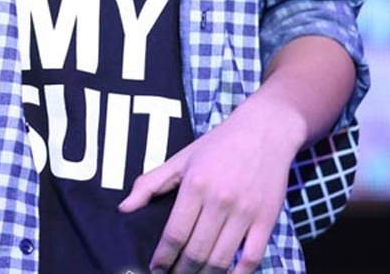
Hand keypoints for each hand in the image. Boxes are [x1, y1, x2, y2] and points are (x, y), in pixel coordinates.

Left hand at [118, 107, 291, 272]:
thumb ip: (151, 183)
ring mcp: (245, 212)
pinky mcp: (266, 220)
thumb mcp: (182, 158)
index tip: (155, 268)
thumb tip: (123, 208)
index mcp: (196, 184)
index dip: (163, 257)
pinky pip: (251, 259)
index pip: (174, 233)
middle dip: (180, 272)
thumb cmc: (219, 144)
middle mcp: (220, 200)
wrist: (265, 130)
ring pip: (221, 260)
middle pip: (196, 251)